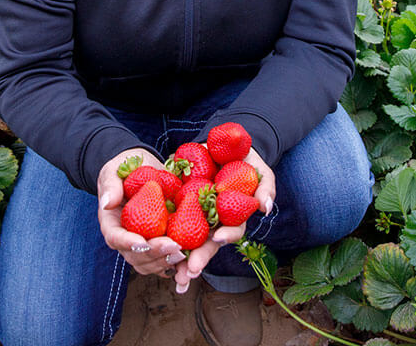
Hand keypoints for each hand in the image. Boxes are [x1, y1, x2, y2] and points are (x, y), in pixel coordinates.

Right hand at [97, 148, 186, 277]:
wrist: (143, 170)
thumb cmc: (125, 168)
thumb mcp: (114, 171)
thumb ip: (110, 185)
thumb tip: (107, 203)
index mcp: (112, 223)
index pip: (115, 238)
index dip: (128, 243)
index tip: (143, 242)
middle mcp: (126, 239)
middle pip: (135, 256)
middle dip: (154, 254)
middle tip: (173, 246)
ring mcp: (143, 244)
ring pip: (150, 263)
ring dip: (166, 262)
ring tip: (184, 254)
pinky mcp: (159, 244)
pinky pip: (165, 260)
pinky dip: (177, 263)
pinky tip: (190, 260)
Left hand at [171, 147, 275, 292]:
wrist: (223, 143)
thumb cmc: (247, 159)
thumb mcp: (260, 170)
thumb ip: (265, 187)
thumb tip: (265, 208)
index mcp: (233, 216)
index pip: (232, 230)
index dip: (227, 236)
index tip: (219, 238)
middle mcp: (214, 220)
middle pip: (206, 243)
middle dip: (199, 258)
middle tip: (189, 271)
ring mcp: (196, 213)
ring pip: (187, 239)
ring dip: (179, 258)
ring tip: (172, 272)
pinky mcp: (179, 203)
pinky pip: (168, 219)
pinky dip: (161, 235)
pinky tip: (149, 247)